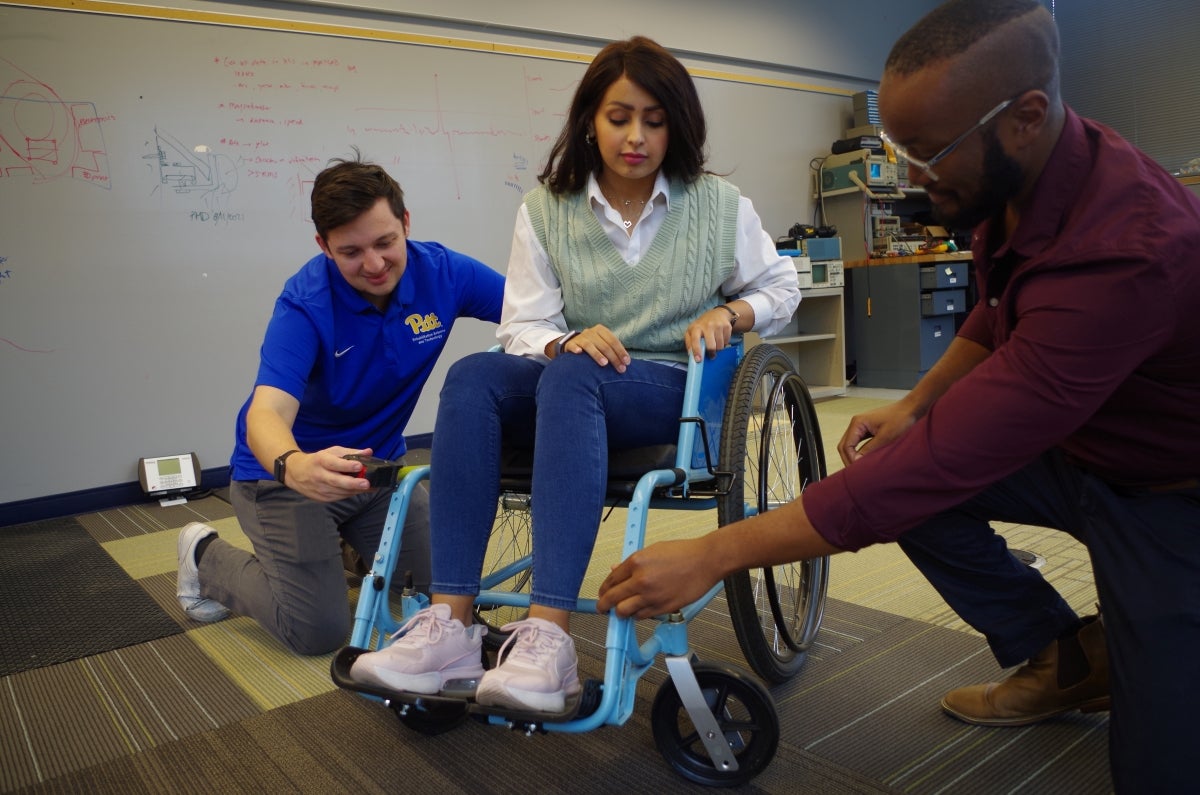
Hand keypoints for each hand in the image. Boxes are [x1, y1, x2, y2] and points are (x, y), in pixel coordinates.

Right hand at [285, 446, 375, 501]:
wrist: (296, 473)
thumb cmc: (318, 460)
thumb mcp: (332, 452)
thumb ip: (351, 452)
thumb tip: (369, 452)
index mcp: (320, 461)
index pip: (334, 464)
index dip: (347, 465)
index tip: (359, 465)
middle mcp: (319, 476)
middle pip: (336, 481)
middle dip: (353, 483)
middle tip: (366, 483)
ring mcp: (320, 489)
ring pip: (340, 491)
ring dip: (355, 490)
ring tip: (370, 487)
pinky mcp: (322, 498)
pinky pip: (339, 497)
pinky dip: (350, 494)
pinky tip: (359, 490)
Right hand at [562, 324, 630, 372]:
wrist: (573, 343)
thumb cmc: (593, 346)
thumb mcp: (603, 344)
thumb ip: (612, 350)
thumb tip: (626, 362)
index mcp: (601, 330)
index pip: (613, 341)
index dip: (621, 351)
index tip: (627, 363)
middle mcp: (591, 332)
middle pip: (604, 345)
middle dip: (614, 358)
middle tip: (620, 369)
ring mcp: (580, 338)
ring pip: (589, 345)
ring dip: (597, 354)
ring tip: (604, 364)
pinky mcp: (570, 344)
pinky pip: (573, 345)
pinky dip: (576, 348)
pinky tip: (579, 353)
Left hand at [597, 537, 720, 618]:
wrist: (706, 561)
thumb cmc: (684, 553)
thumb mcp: (653, 550)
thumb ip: (632, 562)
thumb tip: (616, 569)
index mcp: (636, 562)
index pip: (611, 580)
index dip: (603, 589)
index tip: (602, 594)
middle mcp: (641, 580)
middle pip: (612, 599)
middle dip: (604, 605)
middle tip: (603, 608)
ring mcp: (651, 595)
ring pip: (624, 611)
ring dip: (621, 612)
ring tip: (621, 611)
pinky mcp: (663, 607)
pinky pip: (642, 616)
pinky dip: (638, 615)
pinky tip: (639, 611)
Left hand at [684, 307, 737, 362]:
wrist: (717, 314)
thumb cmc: (702, 325)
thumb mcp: (692, 331)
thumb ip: (689, 342)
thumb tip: (691, 355)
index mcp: (696, 327)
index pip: (695, 340)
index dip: (697, 351)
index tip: (699, 360)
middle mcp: (708, 326)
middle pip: (711, 345)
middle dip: (711, 353)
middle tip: (711, 356)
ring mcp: (718, 325)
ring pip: (720, 345)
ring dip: (718, 349)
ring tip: (715, 344)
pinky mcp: (727, 326)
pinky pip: (727, 341)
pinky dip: (724, 343)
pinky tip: (720, 338)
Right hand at [837, 402, 916, 465]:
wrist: (910, 409)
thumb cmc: (900, 419)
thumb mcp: (885, 437)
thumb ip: (869, 449)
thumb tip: (856, 462)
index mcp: (858, 423)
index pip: (846, 446)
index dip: (850, 459)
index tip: (858, 469)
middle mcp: (856, 424)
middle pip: (845, 445)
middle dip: (849, 459)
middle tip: (856, 472)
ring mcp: (861, 426)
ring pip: (850, 445)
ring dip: (853, 456)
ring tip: (860, 468)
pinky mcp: (868, 429)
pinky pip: (859, 443)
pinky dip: (859, 452)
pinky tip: (865, 460)